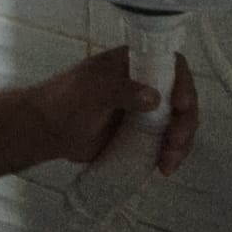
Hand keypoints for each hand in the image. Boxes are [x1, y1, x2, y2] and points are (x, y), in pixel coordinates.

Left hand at [27, 46, 198, 175]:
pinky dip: (172, 154)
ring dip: (181, 142)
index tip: (181, 104)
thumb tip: (155, 98)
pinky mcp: (142, 135)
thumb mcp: (93, 90)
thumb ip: (122, 90)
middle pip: (181, 97)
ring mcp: (145, 111)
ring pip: (178, 123)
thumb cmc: (65, 101)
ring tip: (167, 162)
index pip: (170, 64)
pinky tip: (164, 167)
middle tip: (175, 140)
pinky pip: (167, 142)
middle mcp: (144, 84)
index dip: (183, 82)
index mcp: (132, 64)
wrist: (47, 131)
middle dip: (185, 121)